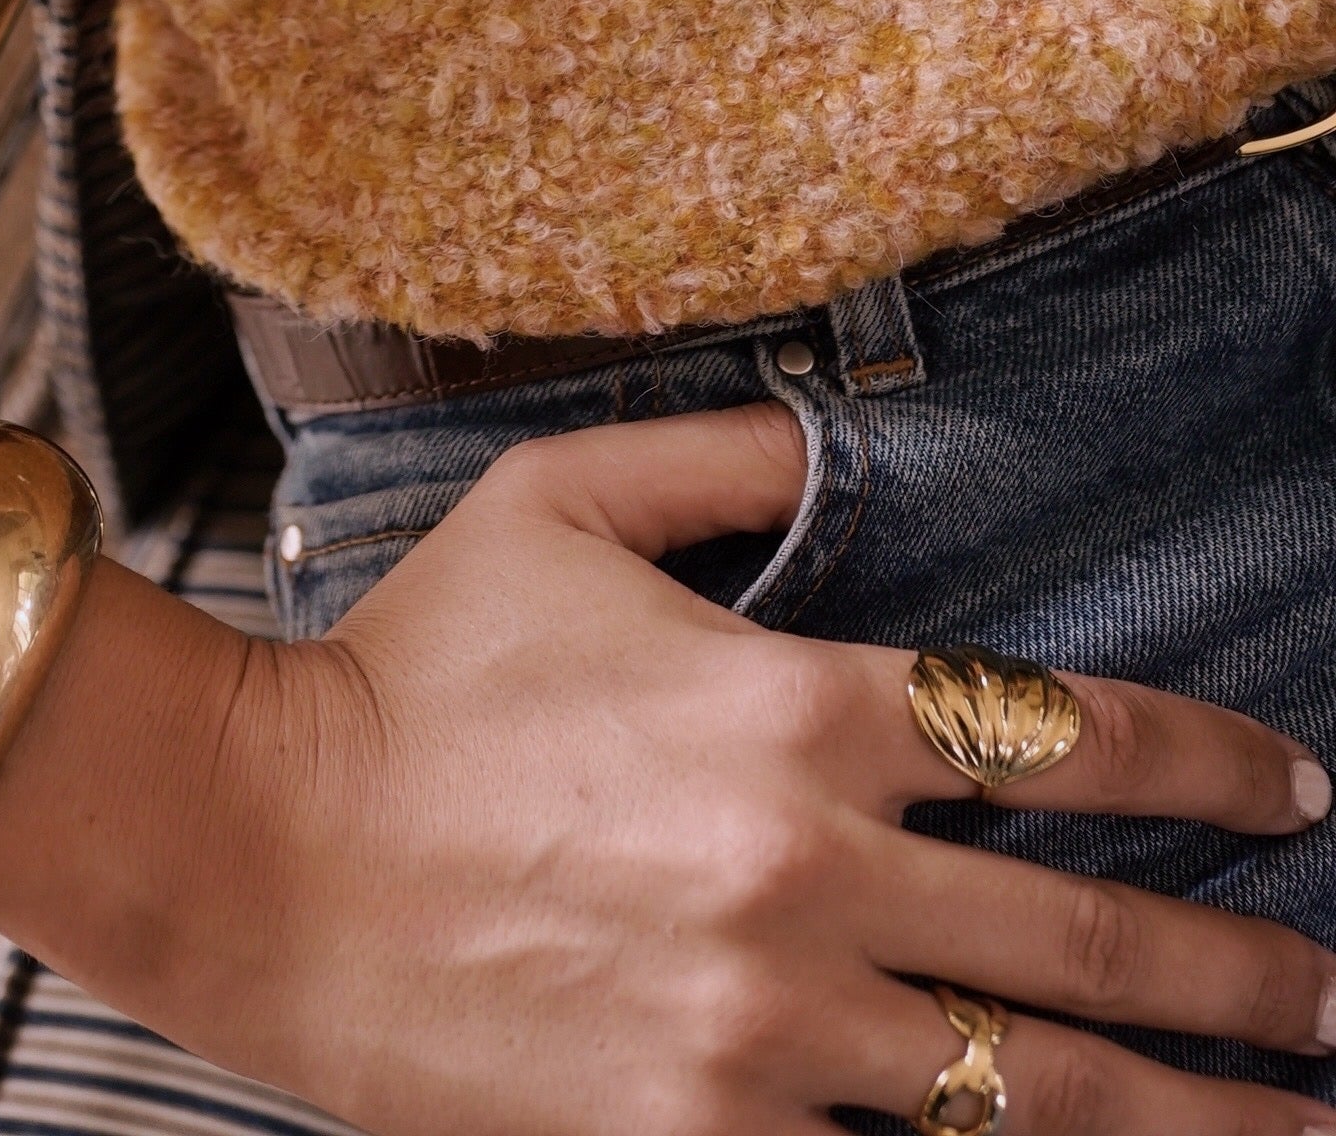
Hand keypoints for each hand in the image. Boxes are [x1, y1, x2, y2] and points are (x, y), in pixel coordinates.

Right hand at [158, 404, 1335, 1135]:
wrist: (256, 854)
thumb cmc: (407, 669)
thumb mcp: (556, 504)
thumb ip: (716, 454)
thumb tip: (831, 422)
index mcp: (796, 711)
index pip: (1066, 739)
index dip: (1211, 769)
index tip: (1297, 792)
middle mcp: (811, 879)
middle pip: (1095, 948)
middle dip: (1250, 979)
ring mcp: (766, 1036)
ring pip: (1032, 1100)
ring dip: (1186, 1122)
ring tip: (1289, 1130)